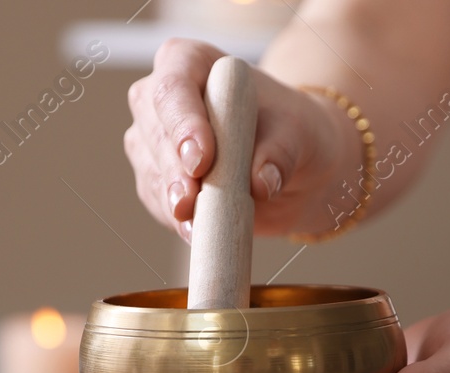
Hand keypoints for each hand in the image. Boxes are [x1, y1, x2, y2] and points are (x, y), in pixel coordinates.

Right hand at [124, 39, 357, 241]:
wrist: (295, 165)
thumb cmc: (293, 132)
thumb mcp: (298, 133)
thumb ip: (280, 151)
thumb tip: (261, 182)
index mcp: (192, 63)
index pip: (174, 86)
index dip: (183, 122)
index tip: (200, 160)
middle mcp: (164, 98)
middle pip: (154, 131)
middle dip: (173, 170)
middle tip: (190, 201)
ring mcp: (154, 139)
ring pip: (151, 169)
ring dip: (172, 200)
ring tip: (196, 224)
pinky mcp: (156, 179)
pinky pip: (157, 201)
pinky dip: (176, 220)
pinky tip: (196, 232)